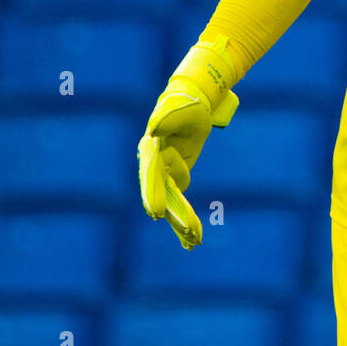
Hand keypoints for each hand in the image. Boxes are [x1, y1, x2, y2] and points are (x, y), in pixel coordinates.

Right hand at [137, 37, 238, 249]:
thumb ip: (167, 118)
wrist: (191, 104)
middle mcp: (153, 166)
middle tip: (190, 232)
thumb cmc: (186, 104)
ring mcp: (163, 175)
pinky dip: (185, 220)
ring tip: (195, 241)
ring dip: (183, 222)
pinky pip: (179, 203)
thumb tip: (153, 128)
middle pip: (164, 194)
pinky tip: (192, 240)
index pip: (151, 175)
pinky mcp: (175, 179)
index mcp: (151, 150)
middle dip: (177, 213)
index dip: (153, 194)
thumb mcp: (181, 109)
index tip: (156, 213)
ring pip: (172, 204)